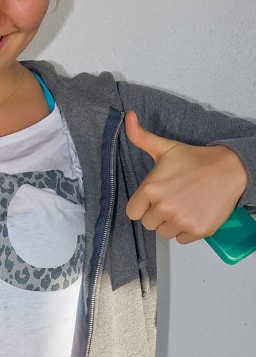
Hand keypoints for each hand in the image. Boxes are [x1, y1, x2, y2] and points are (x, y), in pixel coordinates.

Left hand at [125, 111, 247, 243]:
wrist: (229, 169)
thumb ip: (141, 137)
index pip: (133, 212)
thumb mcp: (165, 147)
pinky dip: (186, 230)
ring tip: (183, 205)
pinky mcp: (197, 231)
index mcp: (151, 189)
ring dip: (171, 223)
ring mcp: (181, 220)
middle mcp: (164, 207)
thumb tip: (128, 117)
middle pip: (149, 223)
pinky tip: (193, 213)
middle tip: (173, 198)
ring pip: (164, 233)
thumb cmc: (195, 160)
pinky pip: (180, 240)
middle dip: (157, 214)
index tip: (154, 198)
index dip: (143, 206)